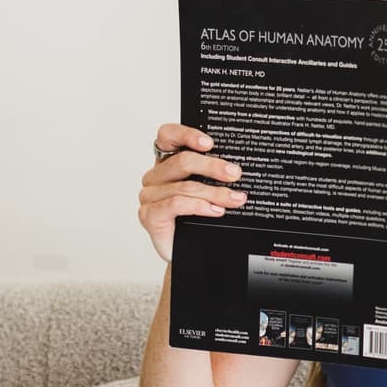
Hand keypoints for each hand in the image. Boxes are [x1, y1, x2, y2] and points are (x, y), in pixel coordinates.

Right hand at [139, 122, 247, 263]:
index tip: (210, 144)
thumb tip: (237, 168)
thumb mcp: (207, 191)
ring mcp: (149, 196)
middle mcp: (155, 177)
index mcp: (167, 163)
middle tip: (235, 174)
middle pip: (182, 162)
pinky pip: (175, 204)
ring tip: (235, 199)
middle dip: (213, 167)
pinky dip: (199, 206)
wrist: (188, 252)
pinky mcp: (149, 215)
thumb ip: (213, 175)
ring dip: (214, 192)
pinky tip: (215, 210)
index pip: (167, 135)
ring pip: (184, 186)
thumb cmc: (196, 219)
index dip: (187, 135)